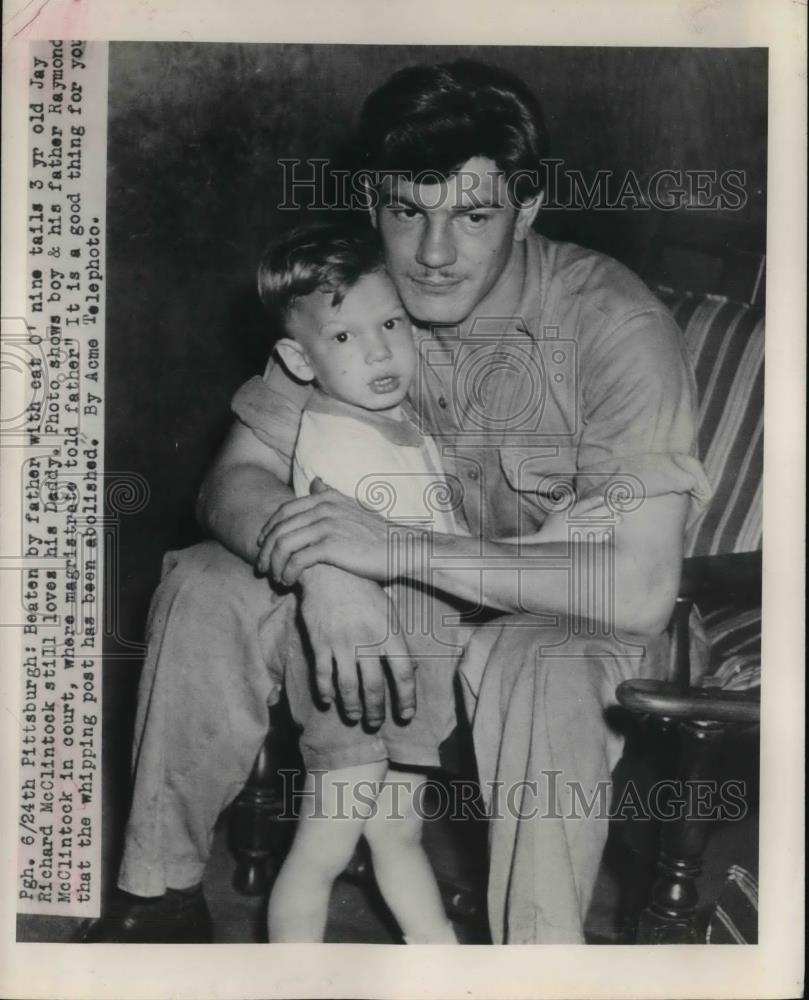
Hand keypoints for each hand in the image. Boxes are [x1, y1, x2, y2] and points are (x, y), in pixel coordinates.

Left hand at [256, 478, 407, 586]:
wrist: (401, 549)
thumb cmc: (378, 534)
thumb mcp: (353, 507)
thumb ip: (331, 496)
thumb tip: (317, 481)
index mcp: (326, 498)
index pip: (284, 511)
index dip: (269, 529)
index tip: (262, 545)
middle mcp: (323, 508)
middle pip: (279, 529)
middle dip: (266, 550)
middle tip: (262, 568)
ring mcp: (326, 526)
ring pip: (283, 545)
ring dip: (274, 564)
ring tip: (275, 578)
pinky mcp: (330, 547)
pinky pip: (296, 560)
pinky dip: (287, 573)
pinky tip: (289, 581)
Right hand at [297, 565, 415, 725]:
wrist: (330, 571)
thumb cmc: (364, 590)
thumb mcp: (388, 610)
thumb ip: (396, 641)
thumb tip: (409, 670)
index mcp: (389, 632)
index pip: (403, 674)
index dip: (406, 699)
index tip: (406, 715)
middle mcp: (367, 641)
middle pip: (375, 686)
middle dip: (376, 711)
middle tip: (375, 723)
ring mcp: (342, 643)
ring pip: (348, 686)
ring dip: (352, 707)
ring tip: (355, 716)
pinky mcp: (320, 642)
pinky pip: (322, 674)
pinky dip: (325, 691)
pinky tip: (328, 700)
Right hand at [496, 494, 622, 544]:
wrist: (545, 546)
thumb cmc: (551, 527)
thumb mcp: (555, 511)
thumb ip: (565, 501)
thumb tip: (574, 493)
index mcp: (568, 513)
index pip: (585, 505)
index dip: (597, 501)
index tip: (605, 498)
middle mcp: (574, 523)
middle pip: (595, 514)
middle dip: (608, 510)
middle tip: (618, 507)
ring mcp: (578, 534)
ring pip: (598, 526)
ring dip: (610, 522)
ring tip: (618, 518)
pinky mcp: (581, 544)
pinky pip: (596, 539)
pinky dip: (604, 535)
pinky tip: (608, 532)